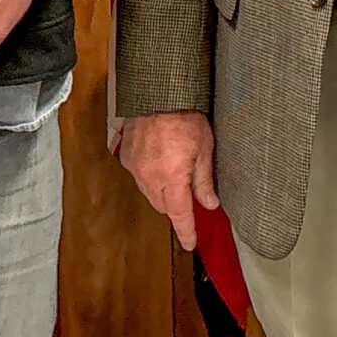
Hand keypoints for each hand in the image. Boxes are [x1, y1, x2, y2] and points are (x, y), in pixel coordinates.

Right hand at [119, 110, 219, 250]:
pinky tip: (159, 160)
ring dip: (163, 191)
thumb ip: (204, 180)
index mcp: (173, 177)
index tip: (191, 244)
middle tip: (189, 191)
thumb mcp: (205, 148)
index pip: (180, 215)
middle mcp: (150, 177)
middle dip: (177, 206)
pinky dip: (150, 175)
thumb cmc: (186, 116)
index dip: (186, 232)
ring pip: (150, 194)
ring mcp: (135, 168)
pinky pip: (139, 177)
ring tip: (175, 170)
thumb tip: (210, 204)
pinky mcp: (126, 157)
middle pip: (164, 206)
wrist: (158, 92)